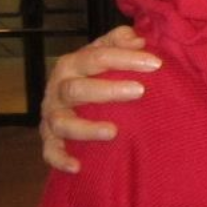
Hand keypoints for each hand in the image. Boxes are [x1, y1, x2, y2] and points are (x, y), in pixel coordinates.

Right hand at [40, 26, 159, 172]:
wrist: (72, 96)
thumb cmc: (96, 72)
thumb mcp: (106, 51)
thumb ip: (120, 41)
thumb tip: (137, 39)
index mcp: (72, 64)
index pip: (97, 57)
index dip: (126, 59)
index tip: (156, 63)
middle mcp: (58, 88)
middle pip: (77, 89)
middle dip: (108, 90)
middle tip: (140, 91)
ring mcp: (52, 115)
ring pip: (62, 122)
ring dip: (86, 128)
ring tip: (114, 132)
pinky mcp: (50, 138)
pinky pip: (50, 151)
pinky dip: (60, 159)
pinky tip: (77, 167)